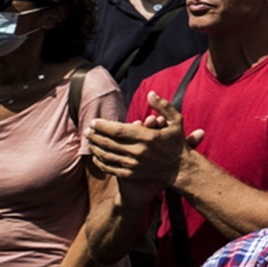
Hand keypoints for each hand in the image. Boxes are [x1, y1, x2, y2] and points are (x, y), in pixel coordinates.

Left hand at [87, 92, 201, 186]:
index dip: (103, 126)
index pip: (117, 130)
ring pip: (107, 155)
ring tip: (88, 141)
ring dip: (95, 147)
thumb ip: (163, 106)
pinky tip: (96, 156)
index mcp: (146, 137)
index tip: (94, 122)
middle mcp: (137, 151)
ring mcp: (133, 164)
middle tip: (87, 130)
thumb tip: (150, 94)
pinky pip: (111, 168)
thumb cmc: (178, 143)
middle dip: (95, 135)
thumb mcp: (176, 121)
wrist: (180, 169)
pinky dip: (101, 162)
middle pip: (109, 142)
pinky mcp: (131, 174)